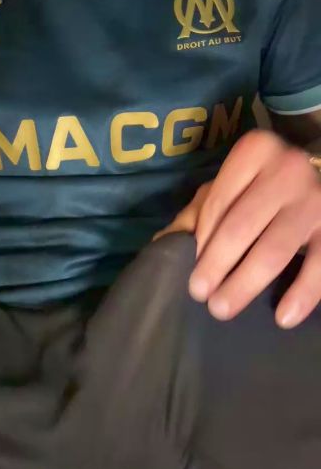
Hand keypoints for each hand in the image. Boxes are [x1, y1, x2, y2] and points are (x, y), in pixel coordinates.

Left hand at [157, 130, 320, 327]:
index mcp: (256, 152)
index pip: (219, 203)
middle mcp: (288, 169)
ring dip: (246, 283)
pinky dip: (302, 294)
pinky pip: (320, 265)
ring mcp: (316, 198)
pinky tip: (283, 317)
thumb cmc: (264, 185)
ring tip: (223, 309)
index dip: (202, 241)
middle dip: (216, 264)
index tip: (190, 270)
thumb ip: (198, 213)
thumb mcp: (230, 186)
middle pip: (242, 226)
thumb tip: (163, 246)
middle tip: (199, 295)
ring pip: (275, 249)